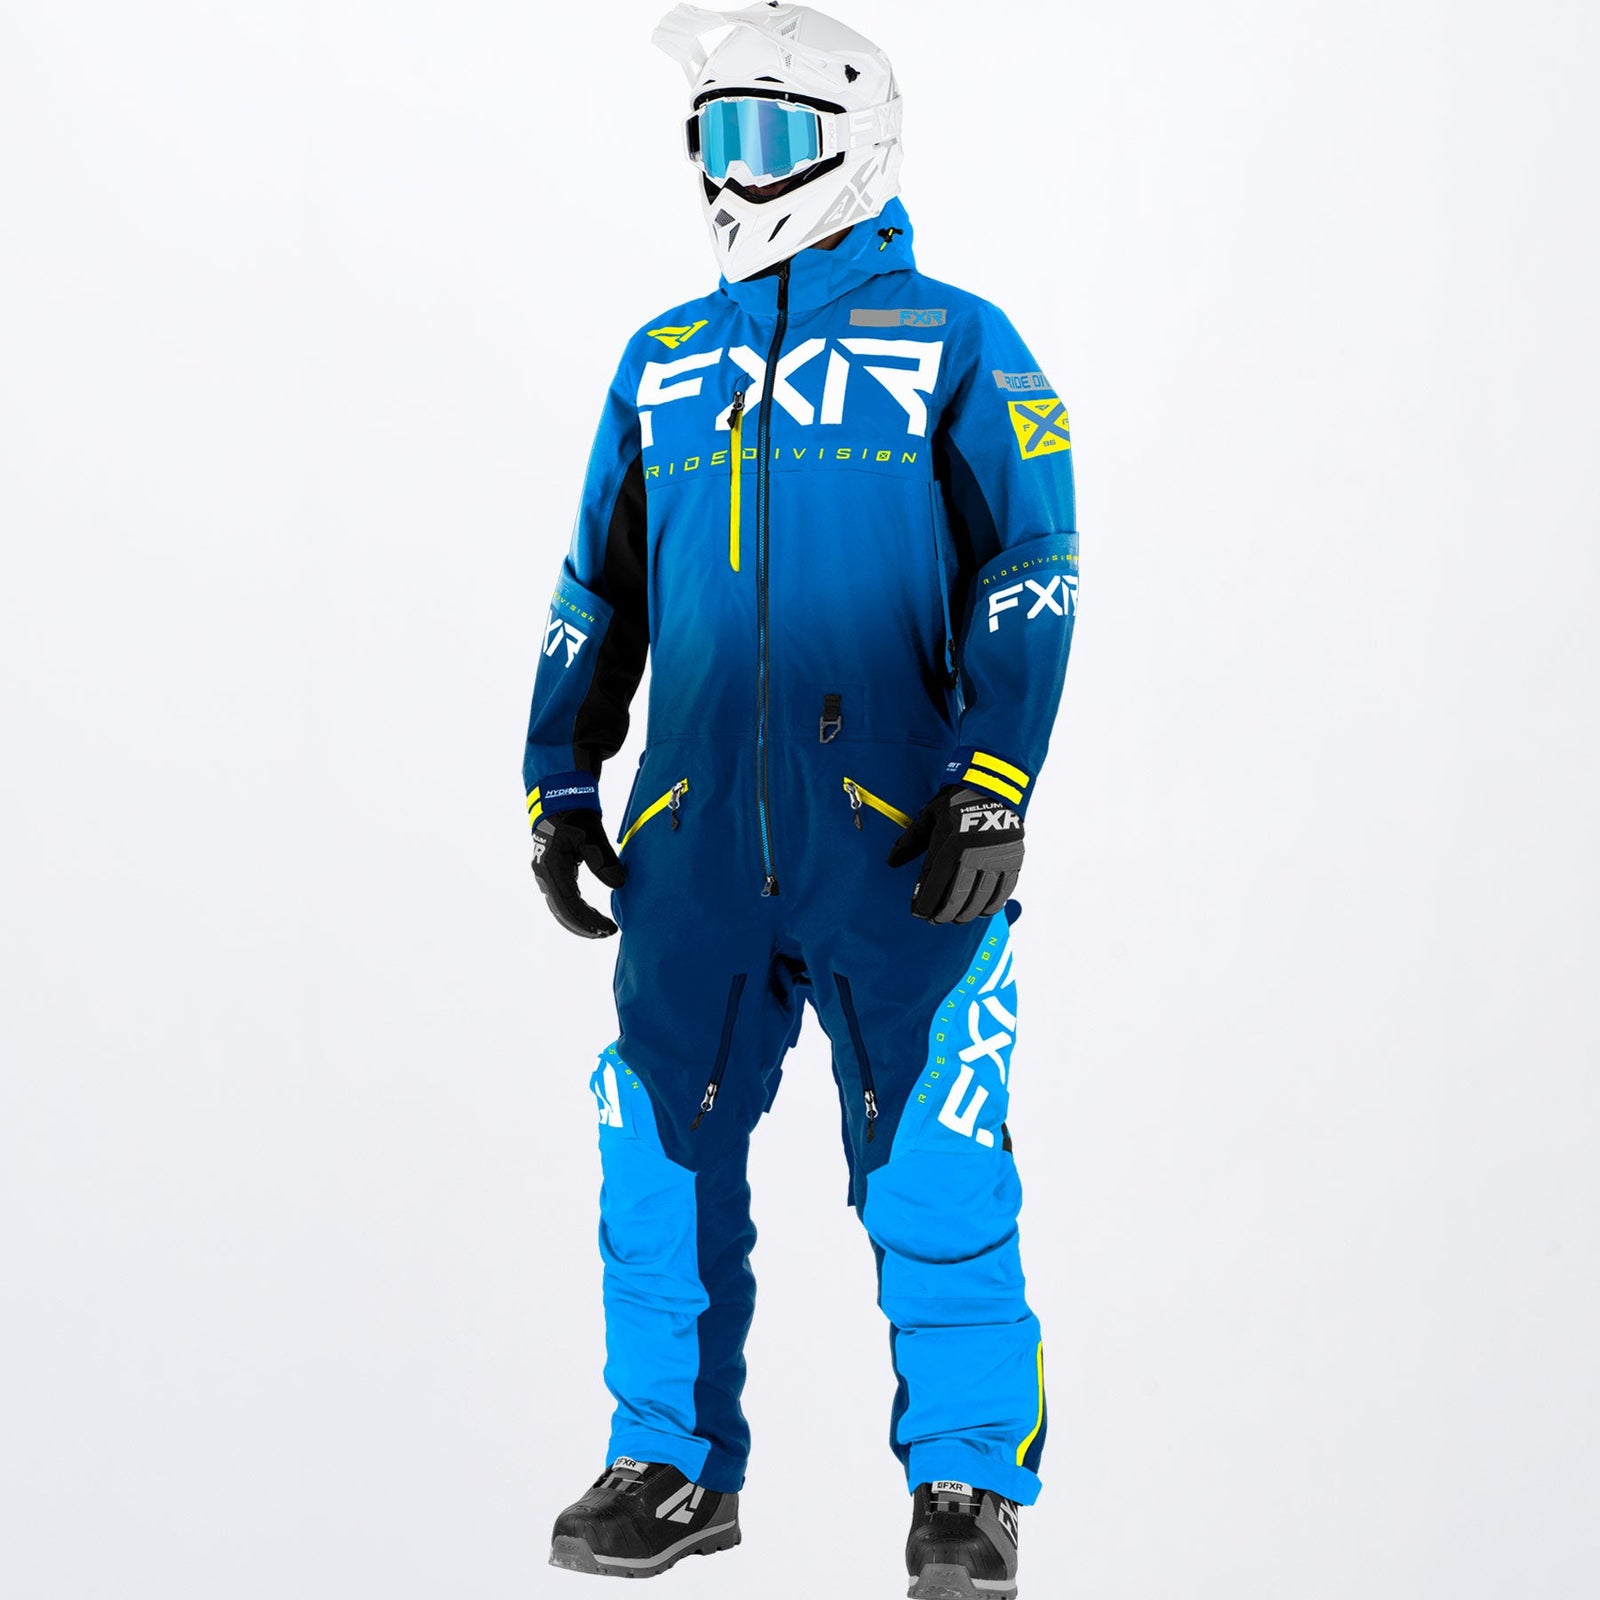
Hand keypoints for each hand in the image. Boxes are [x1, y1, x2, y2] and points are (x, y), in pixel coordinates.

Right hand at [532, 809, 626, 938]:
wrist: (558, 801)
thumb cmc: (575, 815)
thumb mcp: (592, 834)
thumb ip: (605, 860)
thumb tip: (619, 884)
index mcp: (553, 868)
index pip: (570, 904)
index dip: (589, 921)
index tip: (610, 928)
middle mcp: (545, 875)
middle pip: (562, 912)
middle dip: (585, 927)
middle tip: (608, 933)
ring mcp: (546, 875)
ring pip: (560, 909)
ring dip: (580, 922)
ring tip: (602, 930)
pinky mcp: (551, 874)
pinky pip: (561, 900)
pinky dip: (575, 912)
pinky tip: (590, 917)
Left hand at [886, 785, 1024, 922]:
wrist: (992, 785)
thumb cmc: (956, 801)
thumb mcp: (929, 817)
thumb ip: (910, 841)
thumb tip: (891, 862)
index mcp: (949, 844)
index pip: (934, 884)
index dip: (925, 904)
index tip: (919, 913)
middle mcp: (973, 855)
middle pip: (956, 898)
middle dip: (943, 914)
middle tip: (935, 920)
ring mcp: (995, 859)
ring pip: (979, 899)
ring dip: (965, 914)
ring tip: (955, 919)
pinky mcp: (1012, 860)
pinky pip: (1002, 892)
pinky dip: (991, 906)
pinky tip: (981, 912)